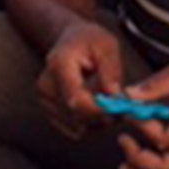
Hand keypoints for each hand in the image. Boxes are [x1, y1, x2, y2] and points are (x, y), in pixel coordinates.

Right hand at [37, 20, 125, 137]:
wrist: (71, 40)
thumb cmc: (91, 40)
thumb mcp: (107, 45)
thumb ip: (111, 70)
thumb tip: (114, 96)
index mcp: (59, 63)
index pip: (75, 98)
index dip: (98, 109)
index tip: (118, 109)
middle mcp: (46, 83)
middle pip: (75, 115)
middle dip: (102, 116)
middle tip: (123, 110)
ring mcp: (45, 99)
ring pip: (75, 125)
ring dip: (98, 122)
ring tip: (113, 106)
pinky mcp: (50, 110)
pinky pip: (73, 128)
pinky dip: (90, 125)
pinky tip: (101, 111)